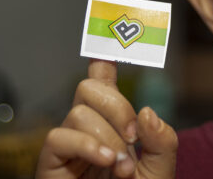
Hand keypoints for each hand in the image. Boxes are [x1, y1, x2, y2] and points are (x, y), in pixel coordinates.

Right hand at [36, 59, 177, 177]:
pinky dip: (86, 146)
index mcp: (113, 122)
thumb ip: (162, 141)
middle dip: (118, 107)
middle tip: (133, 137)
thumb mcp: (160, 167)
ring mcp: (69, 144)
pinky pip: (58, 137)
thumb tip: (145, 112)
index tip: (108, 45)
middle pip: (90, 88)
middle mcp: (88, 127)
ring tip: (122, 167)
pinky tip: (105, 161)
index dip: (102, 61)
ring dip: (108, 138)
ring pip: (79, 113)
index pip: (103, 82)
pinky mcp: (51, 162)